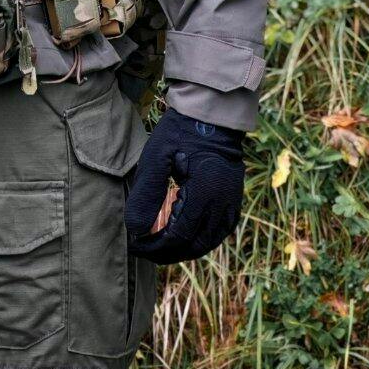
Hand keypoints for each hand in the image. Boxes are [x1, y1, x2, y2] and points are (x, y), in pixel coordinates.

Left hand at [125, 107, 244, 263]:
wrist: (212, 116)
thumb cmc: (180, 132)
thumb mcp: (156, 157)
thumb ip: (146, 194)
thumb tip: (135, 230)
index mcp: (205, 193)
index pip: (179, 237)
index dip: (155, 247)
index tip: (136, 246)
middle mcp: (223, 205)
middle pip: (194, 246)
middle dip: (167, 253)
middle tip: (144, 250)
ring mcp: (231, 205)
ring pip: (207, 243)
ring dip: (183, 249)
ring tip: (159, 247)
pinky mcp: (234, 202)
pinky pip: (217, 233)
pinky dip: (198, 240)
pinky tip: (181, 236)